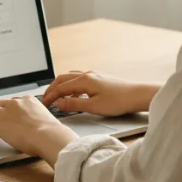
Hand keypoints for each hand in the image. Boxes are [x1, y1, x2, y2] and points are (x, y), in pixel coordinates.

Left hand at [0, 95, 78, 165]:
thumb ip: (39, 118)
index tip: (9, 112)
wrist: (47, 135)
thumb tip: (40, 125)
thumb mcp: (46, 119)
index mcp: (28, 100)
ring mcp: (5, 113)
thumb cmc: (51, 131)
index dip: (9, 108)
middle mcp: (15, 104)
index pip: (14, 101)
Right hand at [40, 71, 159, 116]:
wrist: (138, 94)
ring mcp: (94, 75)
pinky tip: (75, 96)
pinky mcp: (99, 79)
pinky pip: (80, 79)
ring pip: (71, 77)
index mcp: (84, 80)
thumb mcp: (93, 106)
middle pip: (63, 78)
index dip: (50, 96)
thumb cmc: (119, 101)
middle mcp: (87, 74)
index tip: (43, 104)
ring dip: (62, 86)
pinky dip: (72, 86)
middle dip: (52, 88)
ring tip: (57, 97)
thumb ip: (74, 104)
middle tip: (46, 99)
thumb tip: (58, 103)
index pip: (60, 87)